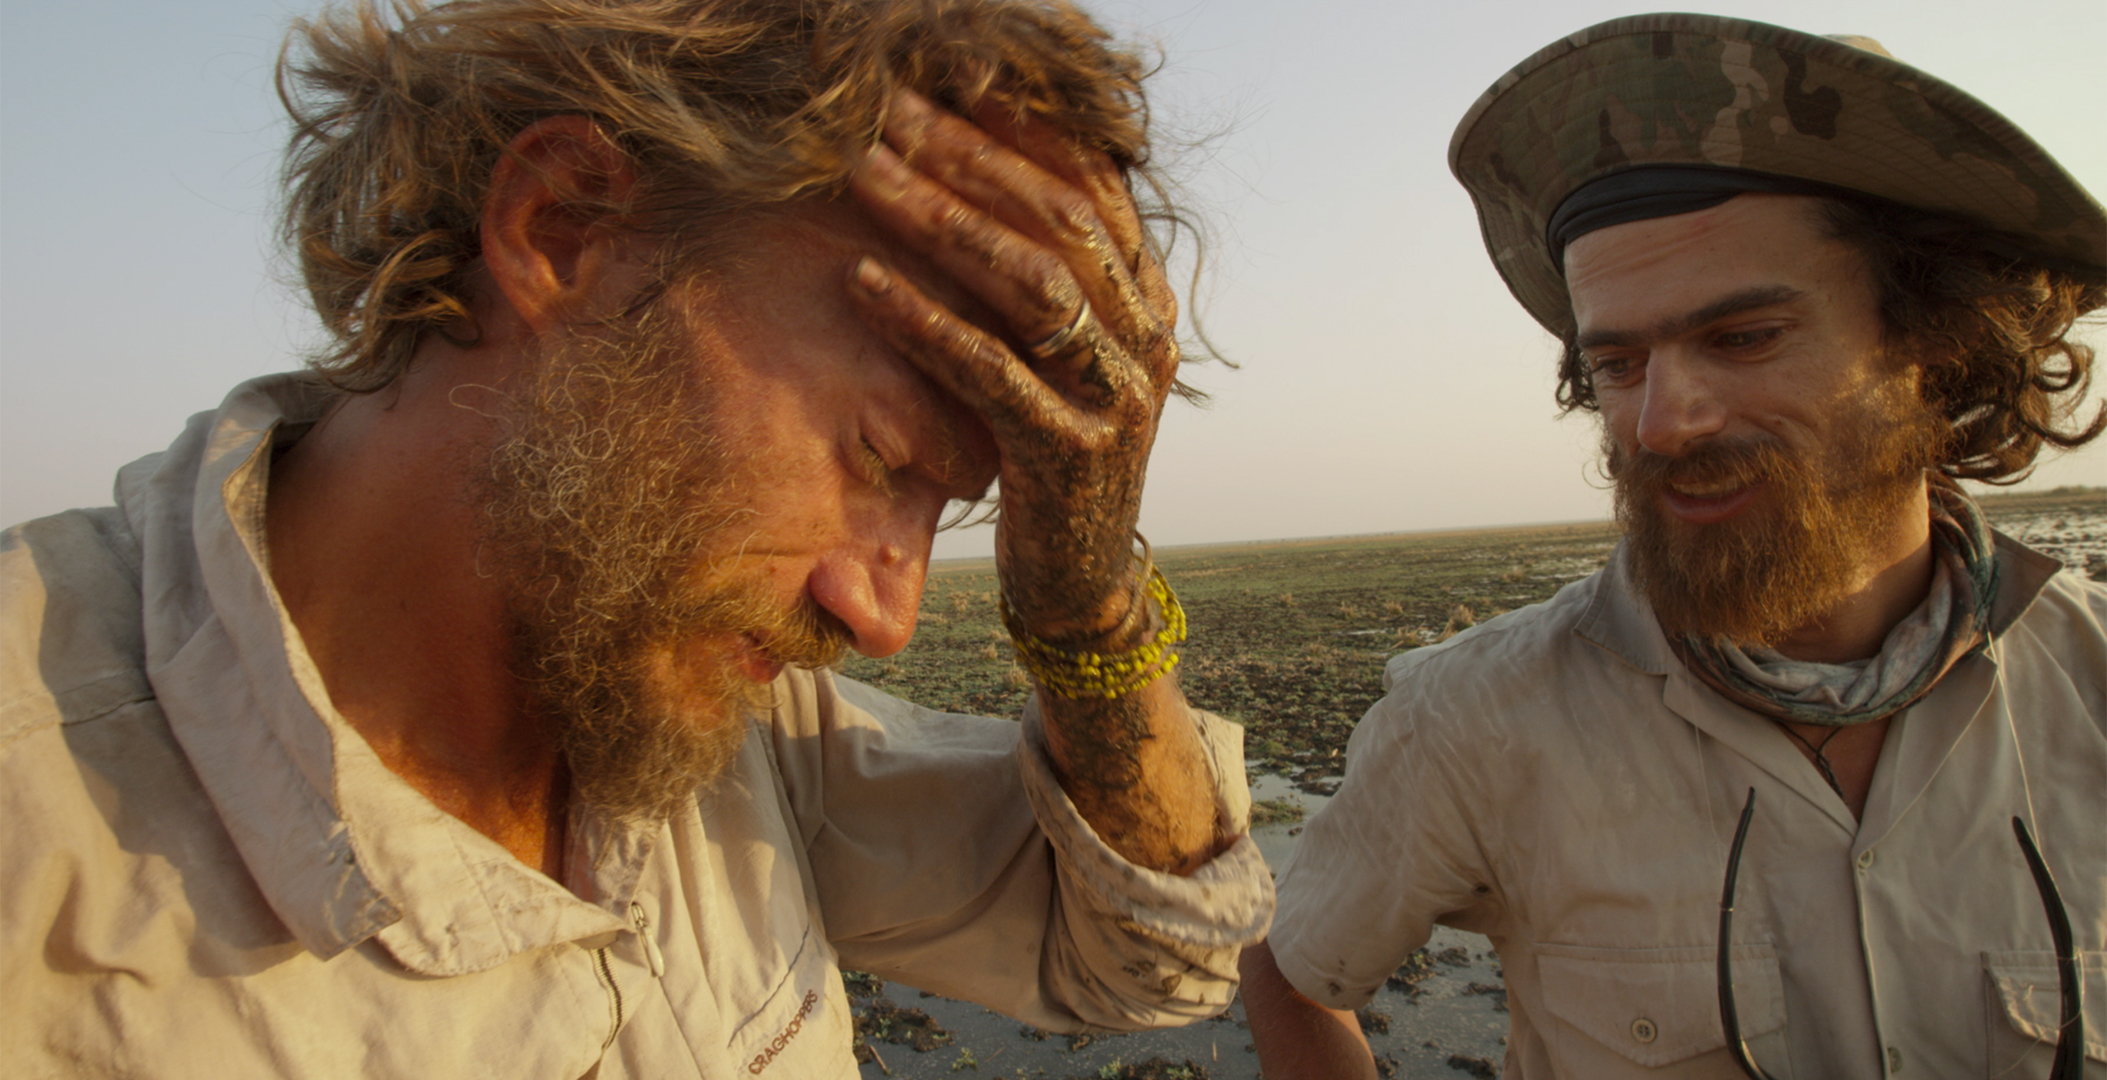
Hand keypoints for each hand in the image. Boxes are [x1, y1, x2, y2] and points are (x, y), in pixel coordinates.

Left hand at [845, 89, 1179, 645]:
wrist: (1080, 583)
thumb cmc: (1050, 454)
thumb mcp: (1063, 357)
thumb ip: (1048, 280)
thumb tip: (985, 173)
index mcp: (1147, 302)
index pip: (1090, 185)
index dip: (1019, 125)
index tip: (945, 77)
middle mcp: (1145, 339)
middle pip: (1054, 217)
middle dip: (966, 152)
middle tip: (885, 105)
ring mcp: (1116, 398)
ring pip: (1027, 282)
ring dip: (937, 217)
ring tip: (862, 171)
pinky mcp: (1068, 455)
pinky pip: (987, 370)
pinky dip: (920, 319)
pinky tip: (859, 280)